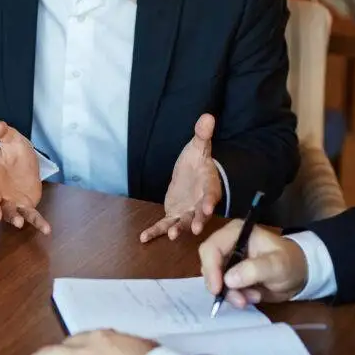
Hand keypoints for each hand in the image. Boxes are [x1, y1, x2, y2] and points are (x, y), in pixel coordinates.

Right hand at [0, 121, 49, 233]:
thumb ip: (3, 132)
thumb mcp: (12, 138)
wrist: (26, 160)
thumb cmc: (14, 150)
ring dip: (12, 218)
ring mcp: (11, 200)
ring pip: (9, 211)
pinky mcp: (25, 206)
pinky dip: (38, 223)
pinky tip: (46, 230)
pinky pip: (31, 215)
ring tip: (18, 224)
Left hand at [141, 113, 222, 242]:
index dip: (209, 202)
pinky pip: (164, 224)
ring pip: (183, 222)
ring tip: (171, 235)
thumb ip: (202, 135)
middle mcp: (200, 203)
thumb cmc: (198, 162)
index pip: (210, 194)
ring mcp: (187, 211)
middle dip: (197, 220)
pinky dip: (155, 231)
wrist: (192, 175)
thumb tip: (207, 116)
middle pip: (200, 213)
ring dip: (178, 229)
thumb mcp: (198, 147)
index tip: (208, 209)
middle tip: (195, 228)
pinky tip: (144, 238)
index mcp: (208, 186)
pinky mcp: (174, 215)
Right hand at [199, 220, 308, 307]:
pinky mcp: (230, 275)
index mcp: (235, 232)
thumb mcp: (277, 265)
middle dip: (222, 285)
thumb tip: (228, 280)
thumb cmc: (290, 263)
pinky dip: (235, 297)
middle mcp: (227, 245)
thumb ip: (254, 270)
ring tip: (253, 297)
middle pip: (209, 265)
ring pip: (215, 280)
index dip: (210, 268)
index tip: (218, 289)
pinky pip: (223, 289)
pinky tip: (253, 297)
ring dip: (231, 294)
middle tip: (240, 300)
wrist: (300, 275)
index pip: (211, 248)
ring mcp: (228, 261)